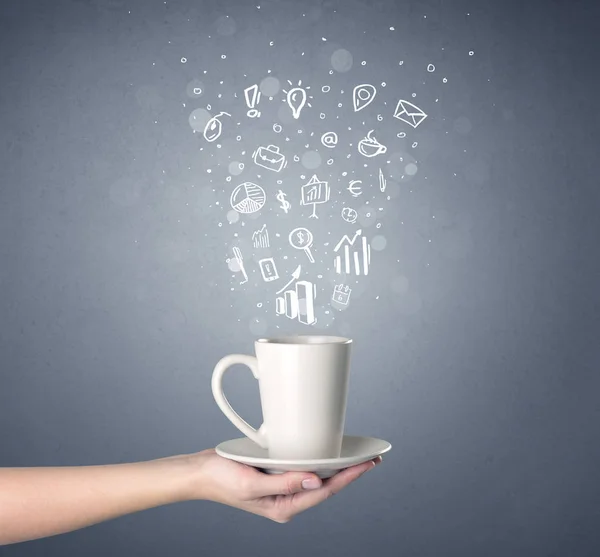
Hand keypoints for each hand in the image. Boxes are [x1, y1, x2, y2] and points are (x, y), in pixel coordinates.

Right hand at [189, 449, 382, 522]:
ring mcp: (282, 488)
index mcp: (283, 507)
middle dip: (348, 473)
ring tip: (355, 456)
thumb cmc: (221, 480)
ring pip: (316, 477)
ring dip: (335, 466)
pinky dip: (317, 460)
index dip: (348, 478)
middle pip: (325, 486)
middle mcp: (286, 500)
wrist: (201, 472)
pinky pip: (302, 468)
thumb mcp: (253, 484)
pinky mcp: (276, 476)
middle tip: (370, 458)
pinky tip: (326, 451)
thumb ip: (284, 483)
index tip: (366, 465)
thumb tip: (316, 481)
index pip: (324, 492)